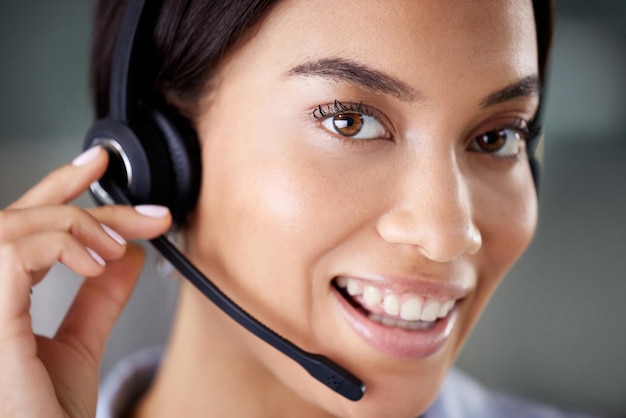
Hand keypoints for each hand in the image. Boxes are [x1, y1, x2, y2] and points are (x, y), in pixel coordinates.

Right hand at [0, 146, 171, 417]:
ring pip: (12, 226)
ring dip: (74, 225)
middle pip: (20, 219)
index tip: (98, 164)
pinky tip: (94, 262)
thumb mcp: (78, 348)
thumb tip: (128, 256)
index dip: (56, 186)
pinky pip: (9, 255)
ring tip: (113, 249)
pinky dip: (57, 244)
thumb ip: (97, 300)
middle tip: (142, 213)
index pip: (20, 229)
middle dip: (84, 201)